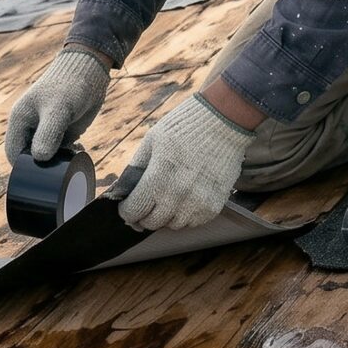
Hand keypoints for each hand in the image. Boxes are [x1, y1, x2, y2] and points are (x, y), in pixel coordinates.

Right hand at [5, 47, 109, 158]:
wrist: (89, 70)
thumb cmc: (69, 86)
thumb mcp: (58, 110)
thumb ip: (47, 134)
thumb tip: (39, 158)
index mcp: (19, 120)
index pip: (13, 153)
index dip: (24, 167)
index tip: (44, 172)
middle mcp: (29, 126)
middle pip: (29, 157)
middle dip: (43, 166)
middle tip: (62, 165)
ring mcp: (45, 129)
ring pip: (46, 155)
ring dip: (58, 161)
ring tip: (74, 153)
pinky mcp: (61, 130)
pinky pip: (59, 150)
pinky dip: (68, 154)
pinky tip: (80, 149)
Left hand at [115, 93, 255, 231]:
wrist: (223, 122)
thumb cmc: (184, 127)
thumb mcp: (151, 141)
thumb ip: (136, 168)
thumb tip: (124, 190)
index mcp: (159, 176)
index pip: (135, 210)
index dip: (127, 212)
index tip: (126, 208)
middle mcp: (178, 194)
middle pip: (153, 222)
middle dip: (143, 217)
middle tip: (143, 208)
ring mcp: (198, 202)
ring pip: (174, 225)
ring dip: (166, 217)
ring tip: (166, 201)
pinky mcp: (215, 205)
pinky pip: (194, 222)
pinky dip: (186, 215)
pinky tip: (185, 200)